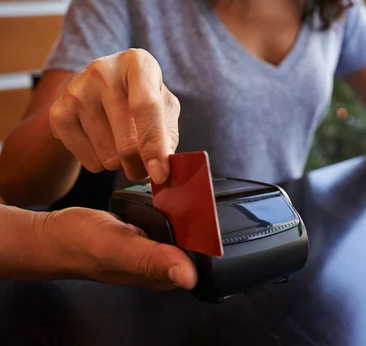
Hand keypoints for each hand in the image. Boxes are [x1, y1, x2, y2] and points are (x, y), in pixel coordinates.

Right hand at [37, 207, 196, 289]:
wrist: (55, 233)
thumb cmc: (80, 243)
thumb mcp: (117, 247)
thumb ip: (152, 260)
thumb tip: (188, 276)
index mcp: (165, 277)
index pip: (204, 255)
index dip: (209, 230)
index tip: (205, 205)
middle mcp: (165, 265)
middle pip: (199, 238)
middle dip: (197, 214)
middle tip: (185, 192)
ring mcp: (157, 250)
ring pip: (186, 227)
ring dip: (183, 208)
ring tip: (173, 191)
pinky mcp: (149, 236)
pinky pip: (170, 220)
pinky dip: (168, 206)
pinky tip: (161, 198)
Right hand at [48, 49, 179, 183]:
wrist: (95, 87)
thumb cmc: (140, 97)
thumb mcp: (164, 104)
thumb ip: (169, 133)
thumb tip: (163, 168)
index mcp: (137, 63)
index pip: (146, 107)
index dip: (154, 145)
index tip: (160, 174)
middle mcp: (103, 71)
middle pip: (127, 141)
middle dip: (140, 165)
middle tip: (144, 167)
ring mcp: (76, 90)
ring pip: (108, 156)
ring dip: (121, 163)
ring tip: (120, 144)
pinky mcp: (58, 113)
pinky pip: (89, 160)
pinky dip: (100, 163)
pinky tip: (101, 142)